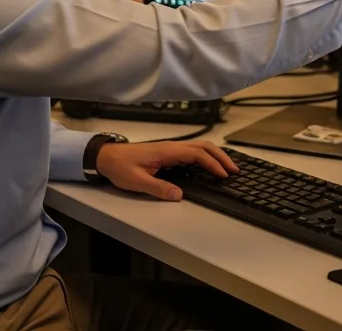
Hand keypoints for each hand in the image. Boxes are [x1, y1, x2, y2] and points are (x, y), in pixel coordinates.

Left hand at [96, 141, 237, 201]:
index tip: (223, 174)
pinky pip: (192, 151)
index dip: (212, 164)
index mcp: (167, 152)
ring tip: (227, 168)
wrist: (107, 156)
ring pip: (199, 147)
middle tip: (234, 170)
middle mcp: (172, 147)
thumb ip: (159, 188)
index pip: (197, 154)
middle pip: (203, 147)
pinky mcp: (168, 152)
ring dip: (215, 155)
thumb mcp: (138, 181)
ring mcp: (171, 148)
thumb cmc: (121, 167)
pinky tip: (209, 166)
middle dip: (221, 157)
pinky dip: (206, 156)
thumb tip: (179, 195)